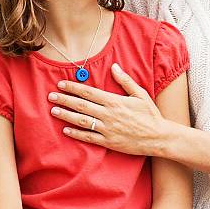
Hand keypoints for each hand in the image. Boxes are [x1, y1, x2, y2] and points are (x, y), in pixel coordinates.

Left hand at [48, 63, 166, 155]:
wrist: (158, 137)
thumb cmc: (150, 114)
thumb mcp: (140, 94)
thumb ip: (125, 80)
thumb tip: (114, 66)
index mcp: (114, 101)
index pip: (89, 92)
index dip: (73, 87)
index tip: (61, 84)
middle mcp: (108, 114)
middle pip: (81, 105)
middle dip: (65, 99)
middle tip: (51, 96)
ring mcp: (107, 129)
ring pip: (81, 121)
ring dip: (66, 115)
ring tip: (54, 110)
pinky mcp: (108, 142)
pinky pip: (88, 137)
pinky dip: (76, 133)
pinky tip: (65, 130)